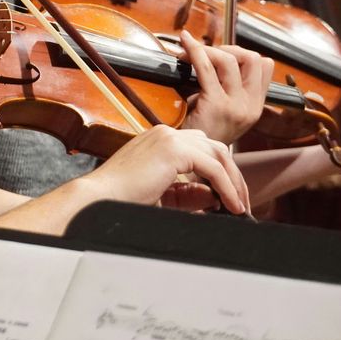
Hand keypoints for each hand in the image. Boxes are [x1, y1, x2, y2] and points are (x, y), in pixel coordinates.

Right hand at [88, 124, 250, 213]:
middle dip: (232, 174)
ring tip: (239, 204)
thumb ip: (188, 195)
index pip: (200, 149)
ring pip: (218, 154)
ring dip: (233, 180)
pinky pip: (213, 168)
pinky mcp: (173, 150)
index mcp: (159, 141)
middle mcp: (165, 134)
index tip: (228, 195)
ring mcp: (169, 138)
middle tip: (241, 200)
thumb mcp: (163, 196)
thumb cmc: (120, 200)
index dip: (219, 171)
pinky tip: (231, 204)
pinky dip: (226, 186)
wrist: (99, 200)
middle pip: (214, 147)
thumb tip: (214, 197)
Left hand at [178, 31, 272, 144]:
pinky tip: (185, 43)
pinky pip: (206, 67)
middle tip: (207, 54)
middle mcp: (250, 106)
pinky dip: (194, 50)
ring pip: (230, 59)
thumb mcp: (225, 114)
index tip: (223, 57)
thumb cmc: (201, 135)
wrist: (190, 161)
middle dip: (228, 49)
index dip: (243, 55)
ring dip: (209, 50)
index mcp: (255, 107)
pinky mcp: (215, 105)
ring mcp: (235, 106)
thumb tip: (218, 58)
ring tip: (190, 54)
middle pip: (252, 58)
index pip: (265, 66)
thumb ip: (230, 91)